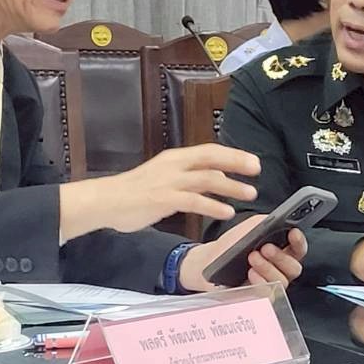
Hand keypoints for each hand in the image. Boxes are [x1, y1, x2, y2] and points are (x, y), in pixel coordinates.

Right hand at [59, 144, 258, 239]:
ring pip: (208, 179)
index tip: (252, 161)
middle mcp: (174, 165)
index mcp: (175, 158)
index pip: (210, 150)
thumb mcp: (163, 177)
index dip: (233, 155)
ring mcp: (169, 182)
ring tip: (250, 193)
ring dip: (232, 186)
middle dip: (238, 163)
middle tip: (257, 171)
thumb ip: (185, 177)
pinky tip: (226, 212)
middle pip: (212, 159)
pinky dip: (213, 206)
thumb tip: (210, 179)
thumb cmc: (134, 192)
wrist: (105, 201)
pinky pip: (194, 201)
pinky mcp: (163, 199)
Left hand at [179, 215, 307, 290]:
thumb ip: (263, 223)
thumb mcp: (248, 228)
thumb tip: (274, 220)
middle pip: (294, 267)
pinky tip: (251, 273)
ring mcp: (270, 284)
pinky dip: (260, 282)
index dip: (299, 241)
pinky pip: (268, 294)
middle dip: (281, 257)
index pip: (299, 248)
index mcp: (283, 251)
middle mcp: (280, 269)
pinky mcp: (259, 296)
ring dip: (268, 267)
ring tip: (252, 256)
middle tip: (266, 247)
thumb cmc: (231, 245)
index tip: (293, 232)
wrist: (209, 261)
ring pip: (281, 280)